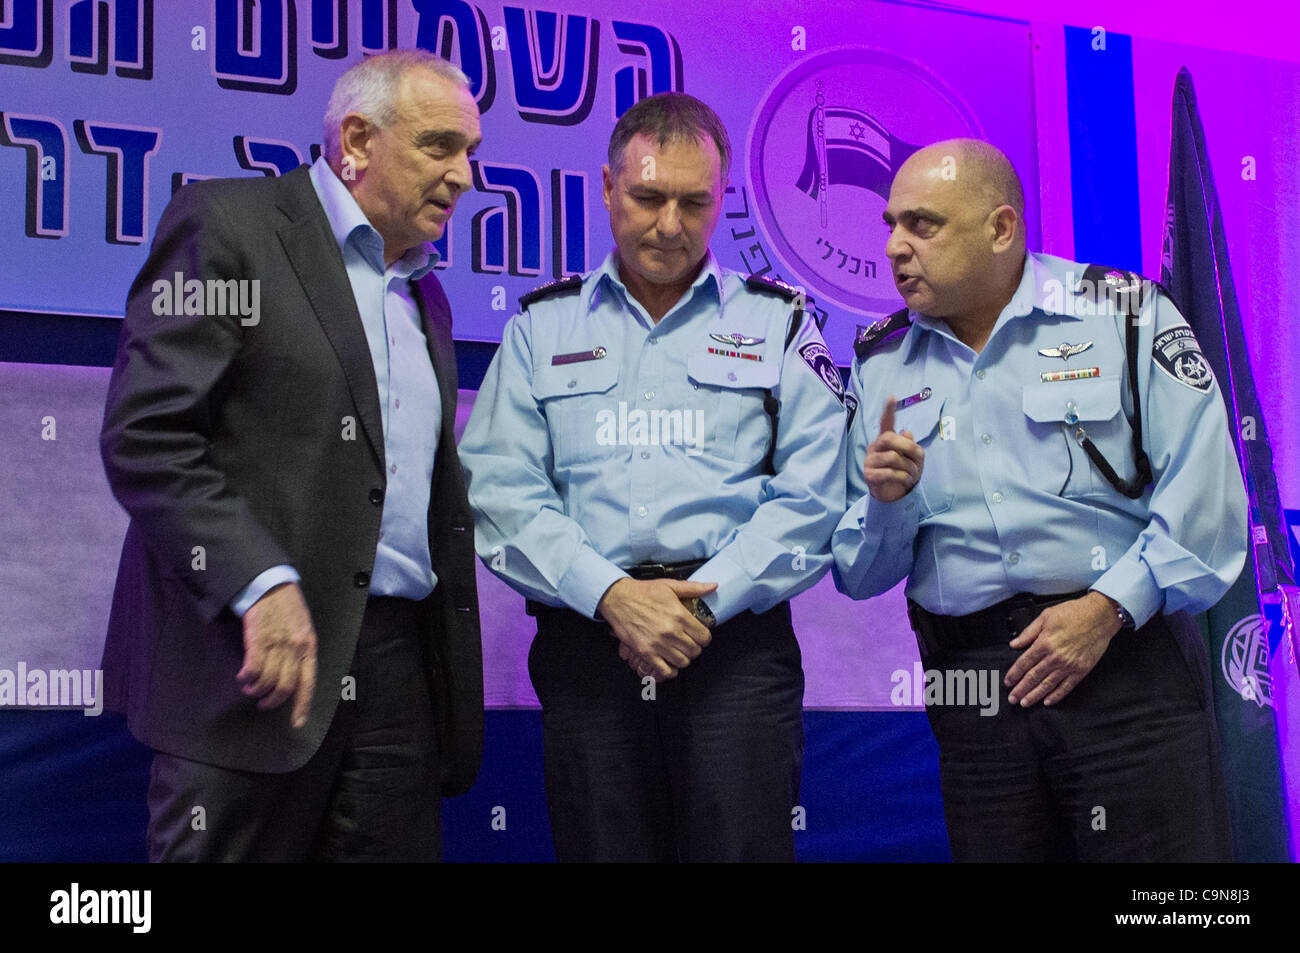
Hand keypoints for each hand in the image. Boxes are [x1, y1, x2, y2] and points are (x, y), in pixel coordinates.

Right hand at [238, 582, 317, 727]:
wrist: (271, 585)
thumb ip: (300, 652)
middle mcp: (295, 648)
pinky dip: (247, 677)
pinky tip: (242, 677)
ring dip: (256, 690)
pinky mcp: (258, 639)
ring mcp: (277, 644)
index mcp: (309, 647)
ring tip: (250, 688)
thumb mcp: (302, 630)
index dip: (302, 706)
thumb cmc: (287, 609)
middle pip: (285, 687)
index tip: (296, 723)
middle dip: (273, 701)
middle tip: (264, 703)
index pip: (308, 683)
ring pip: (268, 681)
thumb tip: (294, 678)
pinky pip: (253, 668)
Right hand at [597, 578, 715, 681]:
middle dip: (694, 648)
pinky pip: (665, 670)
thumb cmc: (643, 592)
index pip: (704, 637)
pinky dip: (670, 670)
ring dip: (683, 658)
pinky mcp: (645, 652)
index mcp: (679, 615)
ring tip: (679, 651)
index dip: (704, 638)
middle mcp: (670, 631)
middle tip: (688, 643)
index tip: (700, 636)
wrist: (618, 598)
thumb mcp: (670, 585)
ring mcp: (657, 644)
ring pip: (682, 662)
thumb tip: (713, 586)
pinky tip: (669, 663)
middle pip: (695, 651)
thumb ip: (694, 588)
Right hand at [864, 396, 923, 502]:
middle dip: (908, 448)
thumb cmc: (903, 471)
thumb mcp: (913, 458)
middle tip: (918, 459)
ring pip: (893, 458)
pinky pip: (890, 473)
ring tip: (913, 474)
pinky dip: (903, 477)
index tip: (892, 397)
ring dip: (909, 468)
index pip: (886, 422)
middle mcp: (875, 447)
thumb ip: (910, 445)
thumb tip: (906, 432)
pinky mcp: (869, 475)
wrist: (893, 494)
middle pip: (889, 438)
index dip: (889, 410)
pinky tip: (905, 480)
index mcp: (886, 439)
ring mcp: (870, 461)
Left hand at [1004, 591, 1122, 706]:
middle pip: (1033, 677)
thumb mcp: (1045, 616)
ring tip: (1025, 703)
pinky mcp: (1081, 670)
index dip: (1014, 674)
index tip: (1007, 682)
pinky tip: (1048, 701)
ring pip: (1048, 685)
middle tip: (1012, 699)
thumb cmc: (1074, 613)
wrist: (1100, 616)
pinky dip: (1056, 696)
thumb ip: (1028, 632)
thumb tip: (1014, 644)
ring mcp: (1069, 666)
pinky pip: (1066, 687)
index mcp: (1044, 643)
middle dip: (1021, 689)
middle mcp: (1055, 657)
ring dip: (1035, 696)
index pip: (1024, 663)